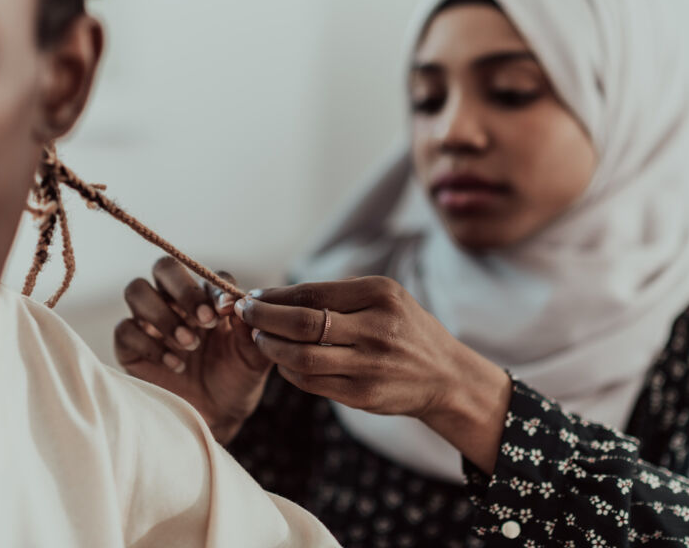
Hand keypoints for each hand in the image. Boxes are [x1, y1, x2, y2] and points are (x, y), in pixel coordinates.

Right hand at [114, 257, 271, 443]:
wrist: (218, 416)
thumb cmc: (236, 378)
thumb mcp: (252, 356)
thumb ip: (249, 329)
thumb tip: (241, 303)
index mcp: (205, 296)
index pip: (203, 273)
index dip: (213, 288)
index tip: (225, 312)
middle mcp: (173, 302)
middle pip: (163, 267)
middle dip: (183, 290)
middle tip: (204, 321)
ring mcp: (148, 321)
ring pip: (137, 290)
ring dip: (163, 315)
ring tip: (189, 344)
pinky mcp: (129, 345)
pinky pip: (124, 329)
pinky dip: (150, 344)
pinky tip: (176, 364)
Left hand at [234, 276, 511, 472]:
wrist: (445, 375)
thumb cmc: (405, 329)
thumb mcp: (385, 298)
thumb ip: (338, 295)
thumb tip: (276, 296)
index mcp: (380, 295)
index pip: (312, 293)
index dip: (275, 296)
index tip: (253, 296)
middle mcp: (376, 329)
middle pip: (302, 323)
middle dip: (263, 318)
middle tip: (243, 314)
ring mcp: (369, 365)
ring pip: (301, 357)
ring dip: (270, 348)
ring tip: (259, 338)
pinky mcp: (362, 395)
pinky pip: (312, 383)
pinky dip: (289, 371)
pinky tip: (281, 361)